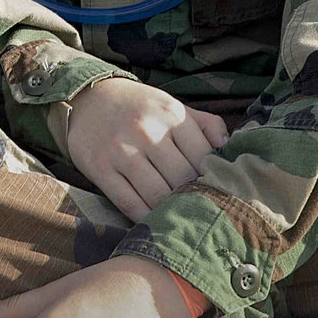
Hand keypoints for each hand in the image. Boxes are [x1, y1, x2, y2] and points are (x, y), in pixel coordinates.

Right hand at [59, 77, 228, 221]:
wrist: (86, 98)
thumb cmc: (138, 106)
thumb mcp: (172, 105)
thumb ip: (206, 125)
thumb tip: (230, 150)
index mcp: (171, 114)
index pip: (203, 158)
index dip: (212, 179)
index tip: (215, 192)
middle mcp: (147, 131)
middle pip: (182, 179)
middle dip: (192, 197)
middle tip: (198, 210)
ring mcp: (121, 151)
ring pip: (157, 195)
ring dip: (170, 210)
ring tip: (178, 217)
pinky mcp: (101, 169)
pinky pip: (129, 203)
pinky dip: (144, 217)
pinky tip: (153, 219)